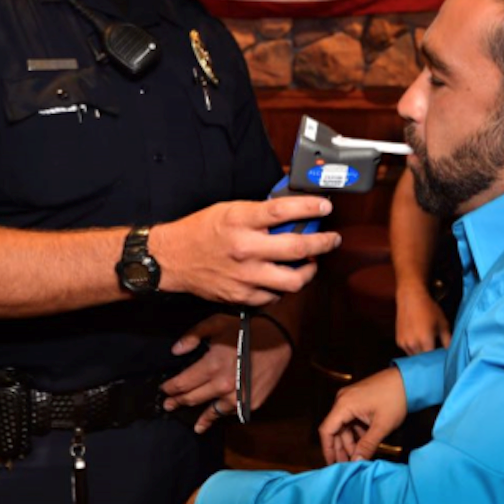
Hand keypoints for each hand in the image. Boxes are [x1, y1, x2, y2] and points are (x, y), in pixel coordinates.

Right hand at [155, 198, 339, 305]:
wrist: (171, 259)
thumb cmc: (200, 231)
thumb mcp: (229, 210)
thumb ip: (260, 212)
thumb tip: (292, 210)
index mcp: (240, 221)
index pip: (283, 211)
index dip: (310, 208)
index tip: (325, 207)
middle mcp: (245, 249)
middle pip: (297, 248)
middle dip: (323, 243)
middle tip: (332, 239)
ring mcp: (245, 276)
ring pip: (293, 280)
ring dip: (309, 270)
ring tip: (310, 262)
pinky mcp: (242, 297)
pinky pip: (275, 296)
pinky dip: (283, 287)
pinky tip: (283, 277)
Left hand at [161, 312, 292, 432]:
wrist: (278, 336)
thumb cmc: (245, 328)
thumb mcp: (216, 323)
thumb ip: (193, 336)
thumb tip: (175, 351)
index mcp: (211, 366)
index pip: (183, 383)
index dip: (170, 388)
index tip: (164, 390)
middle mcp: (222, 385)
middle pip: (193, 399)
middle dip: (178, 402)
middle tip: (169, 406)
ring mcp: (238, 396)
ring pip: (213, 411)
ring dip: (201, 418)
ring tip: (195, 425)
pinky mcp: (251, 402)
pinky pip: (232, 411)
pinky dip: (224, 414)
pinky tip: (219, 417)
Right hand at [319, 367, 406, 463]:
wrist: (408, 379)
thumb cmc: (395, 399)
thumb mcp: (382, 426)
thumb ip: (367, 445)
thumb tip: (356, 462)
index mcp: (344, 404)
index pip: (326, 430)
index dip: (328, 449)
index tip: (332, 465)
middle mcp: (342, 400)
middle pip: (334, 429)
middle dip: (340, 448)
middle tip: (347, 465)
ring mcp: (350, 398)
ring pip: (344, 425)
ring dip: (350, 441)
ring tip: (358, 457)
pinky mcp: (357, 399)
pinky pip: (351, 419)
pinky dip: (356, 432)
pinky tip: (364, 443)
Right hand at [395, 288, 450, 354]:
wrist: (410, 298)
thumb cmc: (429, 309)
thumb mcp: (443, 323)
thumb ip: (448, 340)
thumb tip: (451, 352)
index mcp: (425, 341)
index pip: (433, 360)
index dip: (439, 359)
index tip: (443, 356)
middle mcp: (413, 344)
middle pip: (424, 360)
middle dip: (430, 358)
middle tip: (436, 351)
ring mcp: (404, 343)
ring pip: (415, 357)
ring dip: (421, 354)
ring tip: (427, 345)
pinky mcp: (399, 341)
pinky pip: (408, 351)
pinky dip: (413, 349)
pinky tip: (418, 340)